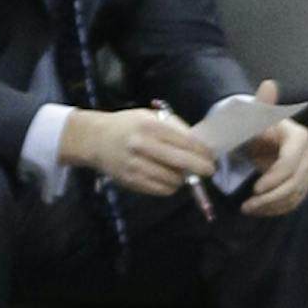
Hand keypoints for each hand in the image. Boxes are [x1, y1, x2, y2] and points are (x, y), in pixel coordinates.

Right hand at [59, 104, 215, 194]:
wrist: (95, 139)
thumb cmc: (127, 125)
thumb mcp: (148, 117)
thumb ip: (173, 127)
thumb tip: (199, 145)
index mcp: (149, 126)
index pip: (185, 141)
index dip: (202, 150)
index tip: (211, 155)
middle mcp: (142, 145)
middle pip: (182, 162)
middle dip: (200, 167)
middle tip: (208, 170)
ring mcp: (136, 165)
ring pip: (173, 179)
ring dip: (183, 178)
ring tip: (183, 172)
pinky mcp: (132, 181)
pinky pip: (161, 190)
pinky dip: (170, 186)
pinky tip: (169, 178)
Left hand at [239, 79, 307, 217]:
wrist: (255, 133)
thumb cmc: (252, 123)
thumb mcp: (253, 115)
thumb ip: (261, 104)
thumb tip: (269, 84)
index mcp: (299, 136)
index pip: (290, 164)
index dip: (274, 178)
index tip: (255, 188)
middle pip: (295, 183)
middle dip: (271, 197)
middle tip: (248, 206)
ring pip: (296, 195)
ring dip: (273, 206)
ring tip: (249, 209)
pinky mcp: (306, 182)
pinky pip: (296, 200)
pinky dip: (278, 208)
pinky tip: (261, 209)